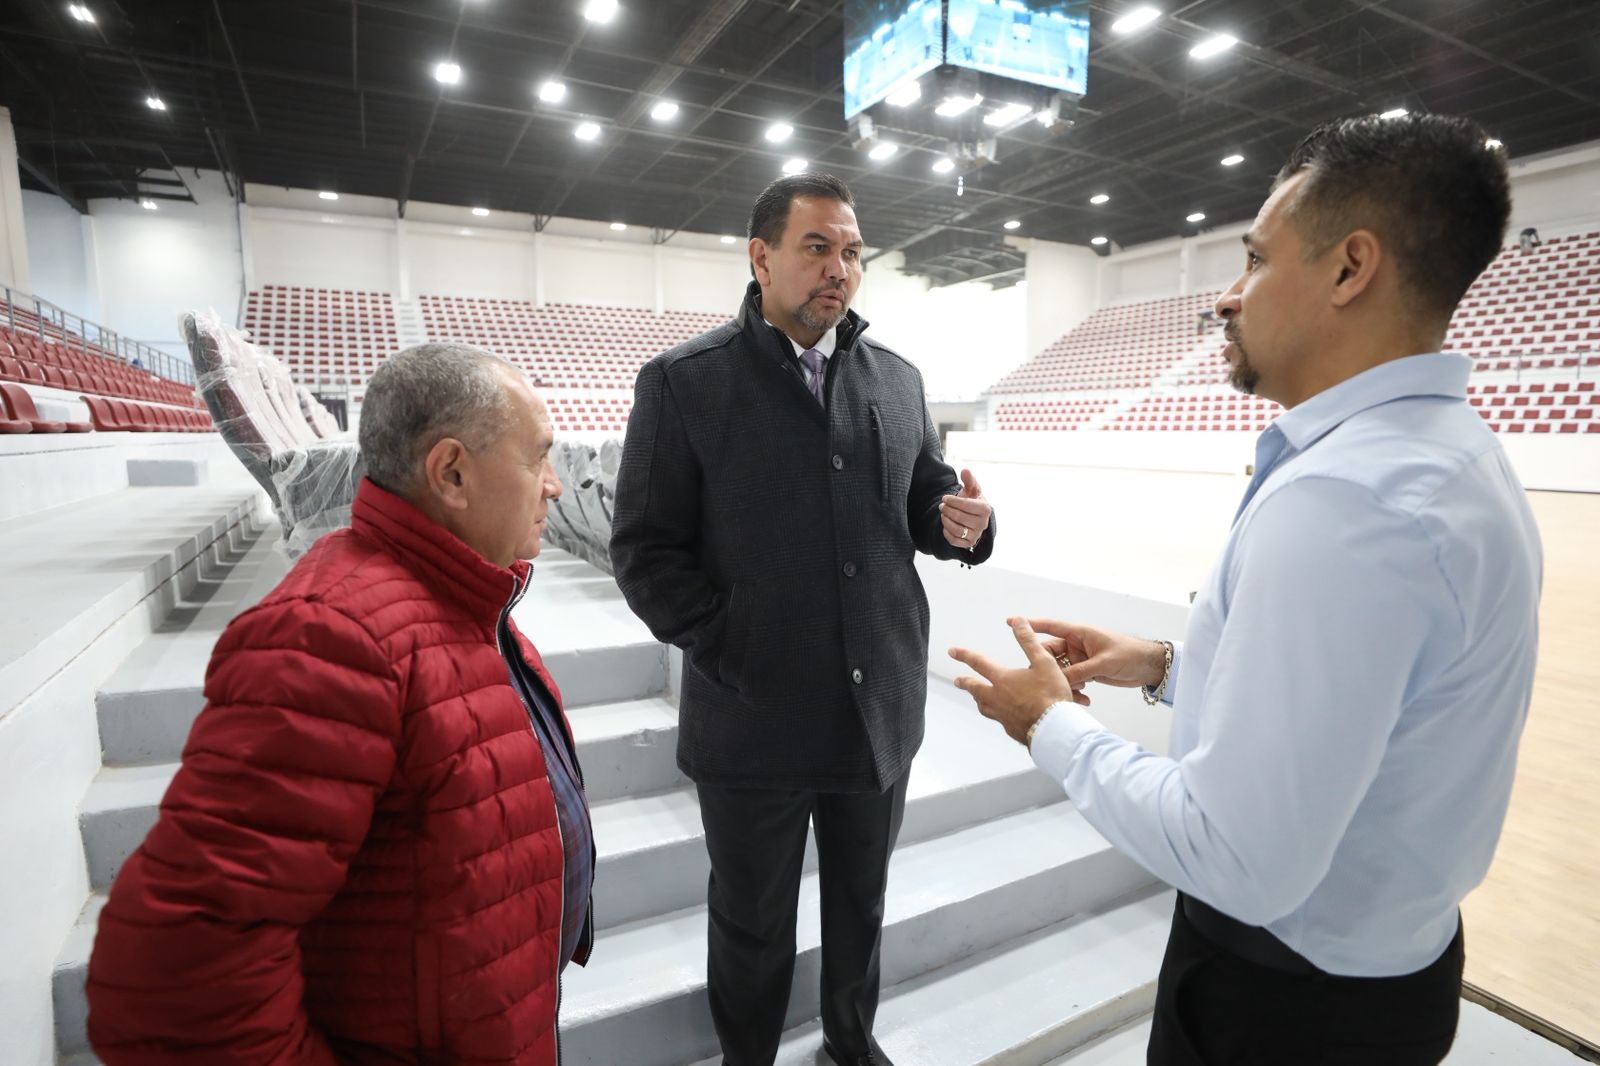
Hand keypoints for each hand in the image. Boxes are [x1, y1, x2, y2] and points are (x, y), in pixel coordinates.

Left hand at [939, 468, 990, 549]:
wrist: (972, 516)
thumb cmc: (971, 500)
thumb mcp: (971, 489)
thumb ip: (969, 479)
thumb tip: (965, 470)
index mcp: (985, 509)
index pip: (967, 505)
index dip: (953, 501)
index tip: (945, 498)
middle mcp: (983, 523)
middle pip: (960, 517)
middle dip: (947, 510)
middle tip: (941, 505)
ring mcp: (976, 535)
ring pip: (957, 530)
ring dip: (946, 521)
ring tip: (943, 514)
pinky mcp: (968, 543)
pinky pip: (954, 540)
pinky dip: (947, 532)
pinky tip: (945, 524)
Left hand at [949, 618, 1071, 744]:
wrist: (1056, 729)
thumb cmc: (1051, 695)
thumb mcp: (1043, 662)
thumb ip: (1028, 641)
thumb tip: (1017, 621)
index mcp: (1003, 680)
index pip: (979, 663)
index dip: (964, 655)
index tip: (952, 651)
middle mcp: (998, 699)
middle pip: (975, 689)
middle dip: (965, 683)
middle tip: (958, 681)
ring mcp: (1003, 716)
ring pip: (984, 707)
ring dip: (979, 700)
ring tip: (977, 699)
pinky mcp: (1012, 730)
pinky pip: (1000, 720)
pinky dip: (998, 715)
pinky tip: (1004, 716)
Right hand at [1026, 619, 1167, 705]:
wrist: (1149, 667)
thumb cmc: (1130, 654)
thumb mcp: (1105, 662)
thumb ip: (1082, 671)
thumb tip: (1060, 682)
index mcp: (1080, 634)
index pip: (1050, 627)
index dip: (1030, 625)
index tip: (1011, 622)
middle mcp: (1076, 645)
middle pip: (1050, 655)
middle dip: (1047, 669)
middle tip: (1046, 683)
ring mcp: (1080, 659)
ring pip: (1060, 672)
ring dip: (1063, 684)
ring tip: (1073, 696)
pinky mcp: (1086, 672)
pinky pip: (1071, 681)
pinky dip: (1074, 691)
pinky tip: (1083, 700)